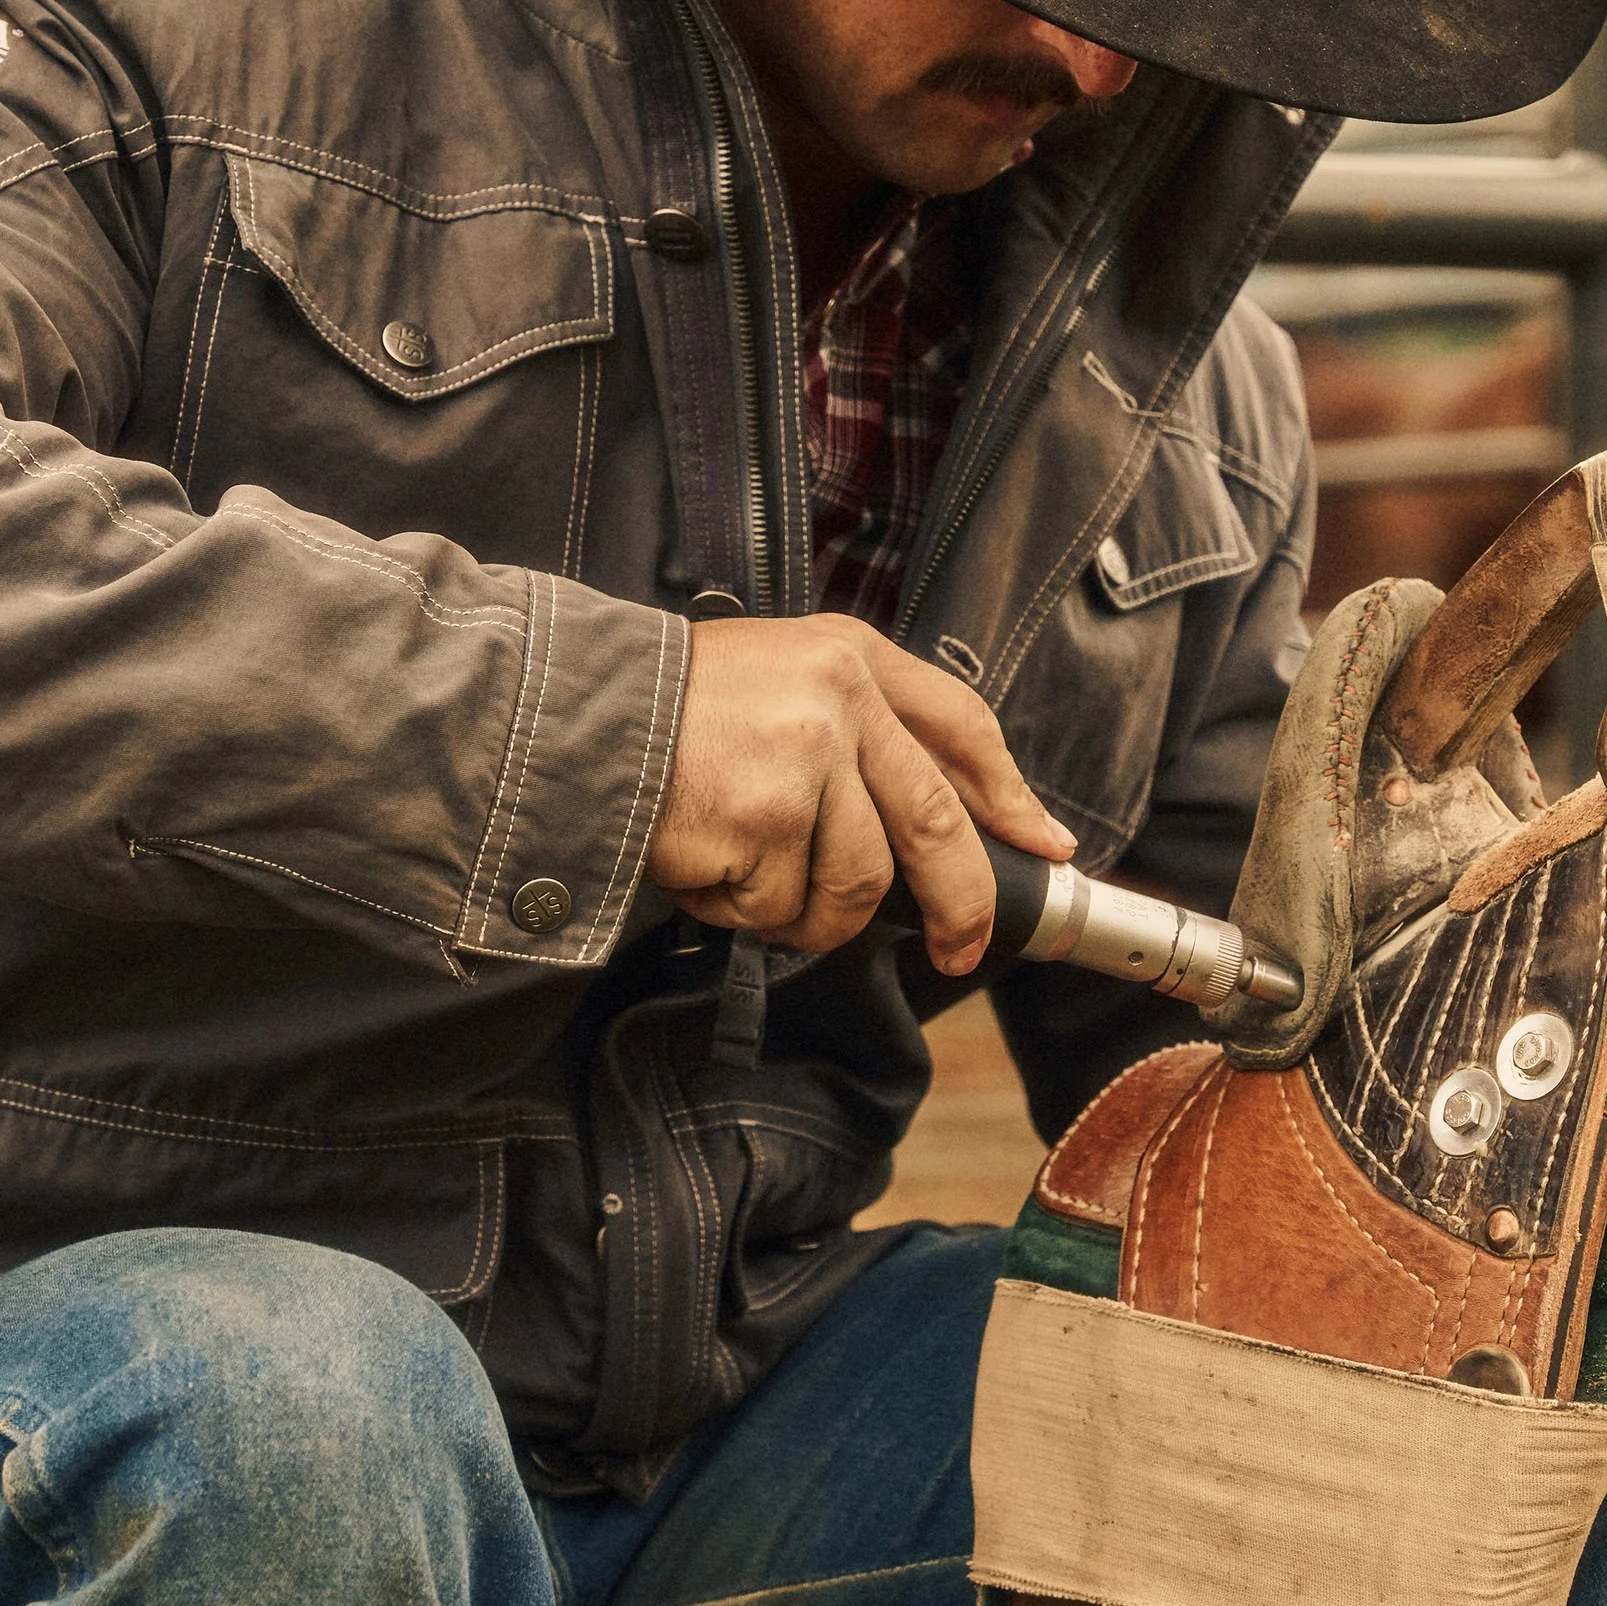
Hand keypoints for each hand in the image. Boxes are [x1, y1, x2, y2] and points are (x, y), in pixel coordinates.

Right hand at [644, 613, 1073, 972]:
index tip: (1043, 844)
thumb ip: (855, 736)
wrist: (562, 713)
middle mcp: (838, 697)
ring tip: (747, 880)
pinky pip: (777, 907)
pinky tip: (699, 867)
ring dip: (804, 912)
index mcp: (851, 655)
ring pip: (853, 886)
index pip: (960, 726)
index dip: (1009, 795)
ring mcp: (802, 759)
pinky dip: (738, 911)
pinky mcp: (760, 819)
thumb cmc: (664, 712)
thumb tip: (941, 828)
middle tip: (960, 950)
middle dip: (960, 904)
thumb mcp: (776, 683)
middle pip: (934, 824)